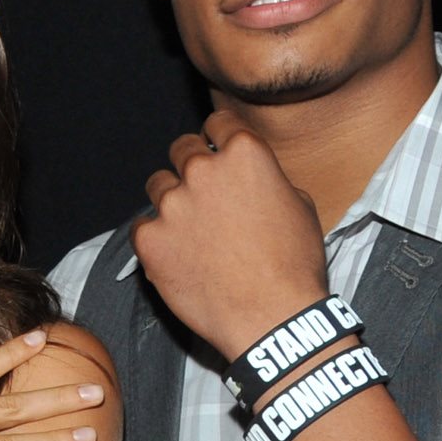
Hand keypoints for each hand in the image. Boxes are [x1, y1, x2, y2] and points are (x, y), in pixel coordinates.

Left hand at [134, 109, 334, 358]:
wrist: (272, 316)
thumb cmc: (294, 264)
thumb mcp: (299, 205)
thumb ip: (266, 178)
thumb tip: (251, 176)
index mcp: (244, 153)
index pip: (217, 124)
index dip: (218, 138)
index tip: (216, 151)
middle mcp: (202, 170)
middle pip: (182, 149)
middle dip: (191, 166)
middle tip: (201, 192)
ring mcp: (172, 204)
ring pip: (158, 185)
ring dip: (171, 200)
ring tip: (190, 229)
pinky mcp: (149, 239)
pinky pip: (142, 227)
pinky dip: (156, 237)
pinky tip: (177, 255)